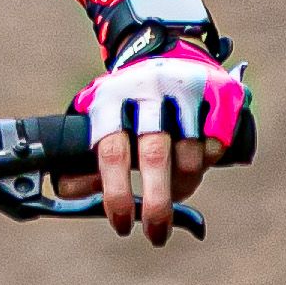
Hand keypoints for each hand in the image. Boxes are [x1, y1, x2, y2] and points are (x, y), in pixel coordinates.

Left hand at [59, 39, 241, 245]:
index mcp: (111, 99)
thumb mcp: (98, 121)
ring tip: (175, 191)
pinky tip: (195, 162)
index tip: (122, 225)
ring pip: (190, 157)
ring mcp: (185, 89)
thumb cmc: (125, 102)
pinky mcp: (217, 94)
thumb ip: (82, 158)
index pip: (112, 151)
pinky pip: (216, 146)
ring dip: (184, 187)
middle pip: (155, 156)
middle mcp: (147, 90)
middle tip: (156, 234)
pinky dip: (207, 164)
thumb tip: (68, 192)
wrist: (167, 49)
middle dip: (156, 204)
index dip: (115, 195)